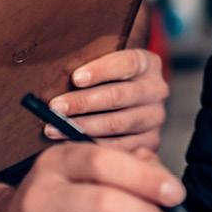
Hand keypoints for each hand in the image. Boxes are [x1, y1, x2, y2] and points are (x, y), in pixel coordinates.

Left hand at [46, 48, 168, 151]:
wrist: (125, 104)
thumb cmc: (103, 80)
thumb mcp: (102, 65)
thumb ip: (87, 65)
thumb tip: (56, 76)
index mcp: (148, 63)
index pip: (127, 63)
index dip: (101, 70)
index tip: (76, 78)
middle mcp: (156, 90)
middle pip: (118, 96)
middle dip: (83, 102)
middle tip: (56, 108)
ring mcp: (155, 118)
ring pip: (116, 124)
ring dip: (81, 126)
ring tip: (54, 128)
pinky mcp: (150, 142)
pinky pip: (118, 147)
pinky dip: (92, 146)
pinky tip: (70, 142)